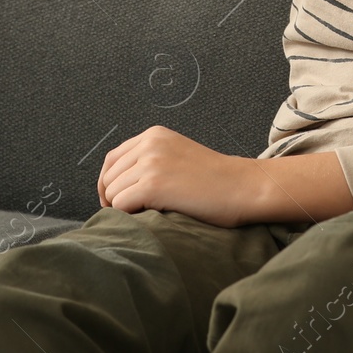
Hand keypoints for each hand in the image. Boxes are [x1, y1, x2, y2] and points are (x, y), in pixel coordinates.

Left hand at [96, 125, 256, 227]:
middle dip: (114, 198)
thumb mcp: (178, 156)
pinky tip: (148, 218)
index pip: (112, 159)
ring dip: (123, 209)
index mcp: (153, 135)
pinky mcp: (153, 185)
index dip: (109, 184)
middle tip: (131, 214)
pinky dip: (128, 216)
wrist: (243, 187)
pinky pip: (120, 205)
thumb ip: (150, 160)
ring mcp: (151, 163)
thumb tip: (114, 185)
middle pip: (108, 177)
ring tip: (146, 215)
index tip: (118, 201)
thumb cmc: (215, 181)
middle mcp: (149, 143)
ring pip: (112, 193)